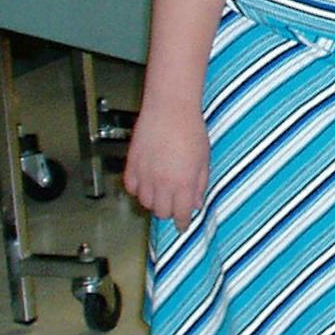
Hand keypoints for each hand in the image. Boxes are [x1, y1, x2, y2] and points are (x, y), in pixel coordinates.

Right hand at [122, 103, 209, 228]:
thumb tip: (197, 204)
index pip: (181, 214)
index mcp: (184, 183)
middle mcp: (162, 183)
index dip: (183, 222)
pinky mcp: (132, 164)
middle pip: (161, 212)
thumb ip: (200, 183)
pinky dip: (138, 189)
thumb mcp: (204, 159)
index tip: (183, 225)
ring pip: (145, 202)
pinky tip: (146, 182)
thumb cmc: (191, 129)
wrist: (170, 109)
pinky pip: (131, 187)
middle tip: (174, 205)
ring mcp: (145, 175)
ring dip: (153, 201)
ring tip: (161, 191)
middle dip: (169, 211)